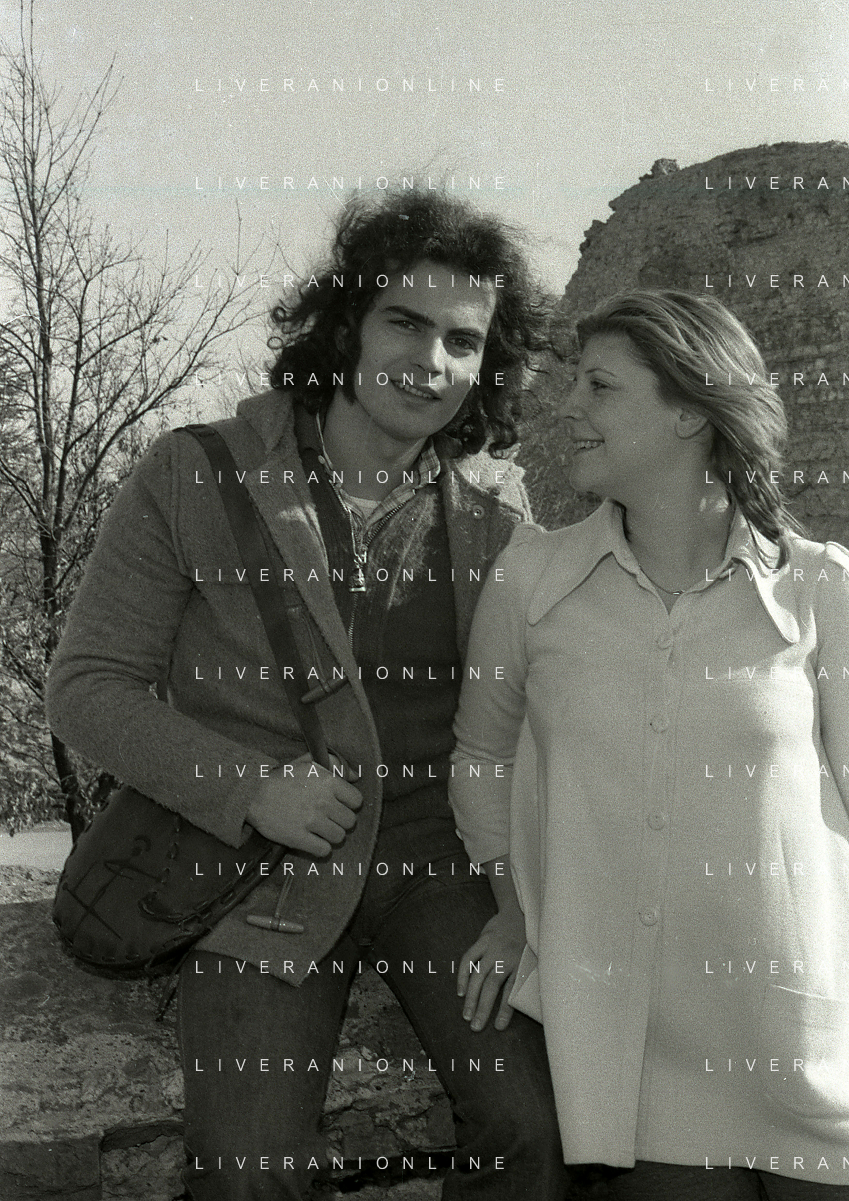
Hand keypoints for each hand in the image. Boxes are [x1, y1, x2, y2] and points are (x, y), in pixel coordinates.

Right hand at [245, 753, 361, 856]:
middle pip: (350, 821)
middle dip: (341, 821)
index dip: (349, 804)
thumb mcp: (308, 764)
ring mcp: (311, 821)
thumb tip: (355, 776)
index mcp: (328, 782)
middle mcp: (323, 801)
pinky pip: (324, 850)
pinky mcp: (299, 838)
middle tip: (328, 819)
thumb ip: (335, 764)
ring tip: (319, 830)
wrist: (253, 794)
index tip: (339, 805)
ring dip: (331, 835)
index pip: (357, 801)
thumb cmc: (282, 779)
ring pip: (339, 837)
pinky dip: (320, 848)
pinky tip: (313, 841)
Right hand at [457, 901, 525, 1031]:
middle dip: (483, 1008)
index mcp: (521, 963)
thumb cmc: (529, 940)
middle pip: (492, 986)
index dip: (505, 1010)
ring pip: (478, 975)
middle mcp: (506, 957)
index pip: (511, 991)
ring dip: (470, 996)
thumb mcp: (533, 957)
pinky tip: (460, 991)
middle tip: (476, 1027)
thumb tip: (524, 1002)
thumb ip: (525, 976)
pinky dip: (462, 975)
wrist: (520, 911)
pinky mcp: (483, 940)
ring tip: (466, 1015)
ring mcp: (492, 947)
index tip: (498, 1027)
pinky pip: (469, 959)